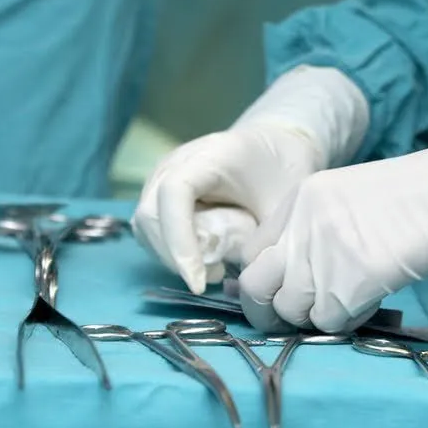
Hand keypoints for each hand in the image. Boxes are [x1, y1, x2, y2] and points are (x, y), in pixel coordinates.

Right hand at [131, 66, 368, 292]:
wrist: (275, 145)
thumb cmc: (282, 173)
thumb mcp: (282, 206)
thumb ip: (263, 240)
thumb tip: (245, 281)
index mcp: (209, 156)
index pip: (174, 193)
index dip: (180, 240)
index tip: (199, 278)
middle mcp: (175, 162)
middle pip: (151, 214)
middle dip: (175, 256)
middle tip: (214, 277)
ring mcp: (162, 175)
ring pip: (145, 225)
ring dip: (170, 256)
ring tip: (212, 270)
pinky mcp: (160, 191)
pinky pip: (151, 227)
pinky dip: (169, 249)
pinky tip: (200, 260)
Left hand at [236, 130, 427, 332]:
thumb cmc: (416, 196)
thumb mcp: (347, 197)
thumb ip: (313, 228)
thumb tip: (297, 273)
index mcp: (299, 199)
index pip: (251, 253)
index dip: (265, 282)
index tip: (284, 295)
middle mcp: (301, 225)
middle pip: (256, 288)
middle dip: (271, 313)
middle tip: (299, 319)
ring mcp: (323, 254)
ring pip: (293, 311)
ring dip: (318, 318)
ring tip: (351, 303)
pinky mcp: (351, 281)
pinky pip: (331, 322)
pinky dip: (350, 321)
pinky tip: (373, 302)